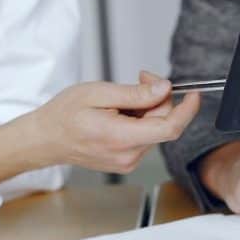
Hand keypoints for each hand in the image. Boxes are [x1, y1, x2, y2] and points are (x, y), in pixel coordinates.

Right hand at [0, 72, 200, 189]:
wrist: (45, 139)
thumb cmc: (63, 115)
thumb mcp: (98, 93)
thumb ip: (135, 93)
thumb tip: (164, 88)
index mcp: (121, 138)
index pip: (170, 128)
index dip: (187, 109)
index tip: (194, 93)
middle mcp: (128, 155)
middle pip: (162, 124)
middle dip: (158, 98)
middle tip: (140, 78)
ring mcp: (127, 161)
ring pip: (154, 129)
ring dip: (146, 109)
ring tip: (119, 100)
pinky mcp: (125, 161)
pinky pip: (144, 137)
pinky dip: (139, 121)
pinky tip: (119, 114)